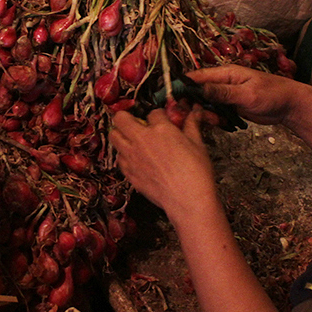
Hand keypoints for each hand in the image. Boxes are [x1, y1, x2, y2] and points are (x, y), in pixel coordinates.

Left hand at [109, 108, 218, 225]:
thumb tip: (194, 113)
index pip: (153, 112)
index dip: (158, 116)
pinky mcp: (129, 173)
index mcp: (161, 129)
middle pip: (121, 118)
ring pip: (113, 136)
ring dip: (121, 135)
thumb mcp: (198, 144)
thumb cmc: (196, 172)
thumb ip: (191, 125)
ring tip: (132, 140)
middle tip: (136, 124)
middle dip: (127, 117)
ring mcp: (132, 157)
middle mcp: (141, 139)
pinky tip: (135, 159)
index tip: (163, 121)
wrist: (187, 199)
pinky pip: (119, 158)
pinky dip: (124, 156)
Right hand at [185, 64, 300, 125]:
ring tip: (211, 122)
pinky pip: (215, 111)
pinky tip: (221, 124)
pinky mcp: (230, 106)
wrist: (290, 106)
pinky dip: (214, 119)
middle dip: (190, 104)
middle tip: (188, 117)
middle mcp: (222, 82)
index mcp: (225, 73)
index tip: (170, 98)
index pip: (197, 77)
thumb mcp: (246, 94)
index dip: (182, 86)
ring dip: (203, 113)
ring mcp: (225, 95)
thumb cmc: (272, 94)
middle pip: (197, 91)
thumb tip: (198, 88)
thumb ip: (222, 92)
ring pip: (204, 103)